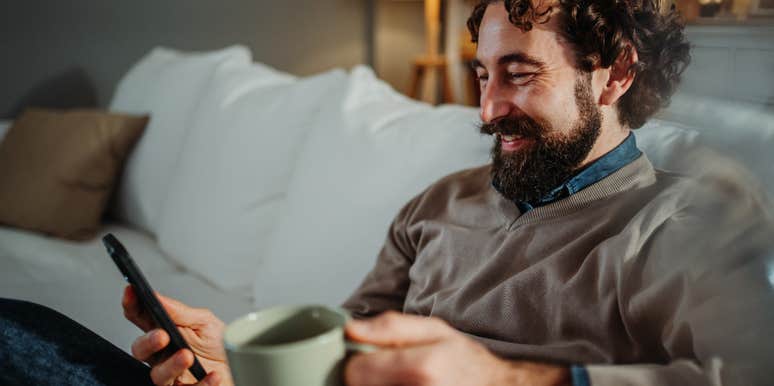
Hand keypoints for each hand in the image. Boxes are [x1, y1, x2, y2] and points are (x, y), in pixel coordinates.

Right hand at [122, 285, 232, 385]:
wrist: (239, 367)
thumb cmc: (219, 345)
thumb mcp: (204, 322)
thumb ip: (180, 312)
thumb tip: (158, 298)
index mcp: (165, 331)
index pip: (141, 318)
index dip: (133, 305)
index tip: (132, 293)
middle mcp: (163, 354)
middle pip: (141, 349)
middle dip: (148, 341)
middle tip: (162, 336)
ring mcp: (172, 374)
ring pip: (157, 374)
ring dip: (171, 365)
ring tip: (187, 356)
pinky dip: (201, 383)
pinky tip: (212, 375)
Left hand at [344, 311, 569, 385]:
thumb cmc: (464, 361)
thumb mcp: (433, 330)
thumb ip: (389, 327)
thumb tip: (350, 330)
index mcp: (421, 369)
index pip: (355, 372)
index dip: (356, 363)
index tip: (367, 359)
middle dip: (366, 380)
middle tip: (386, 373)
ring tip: (398, 381)